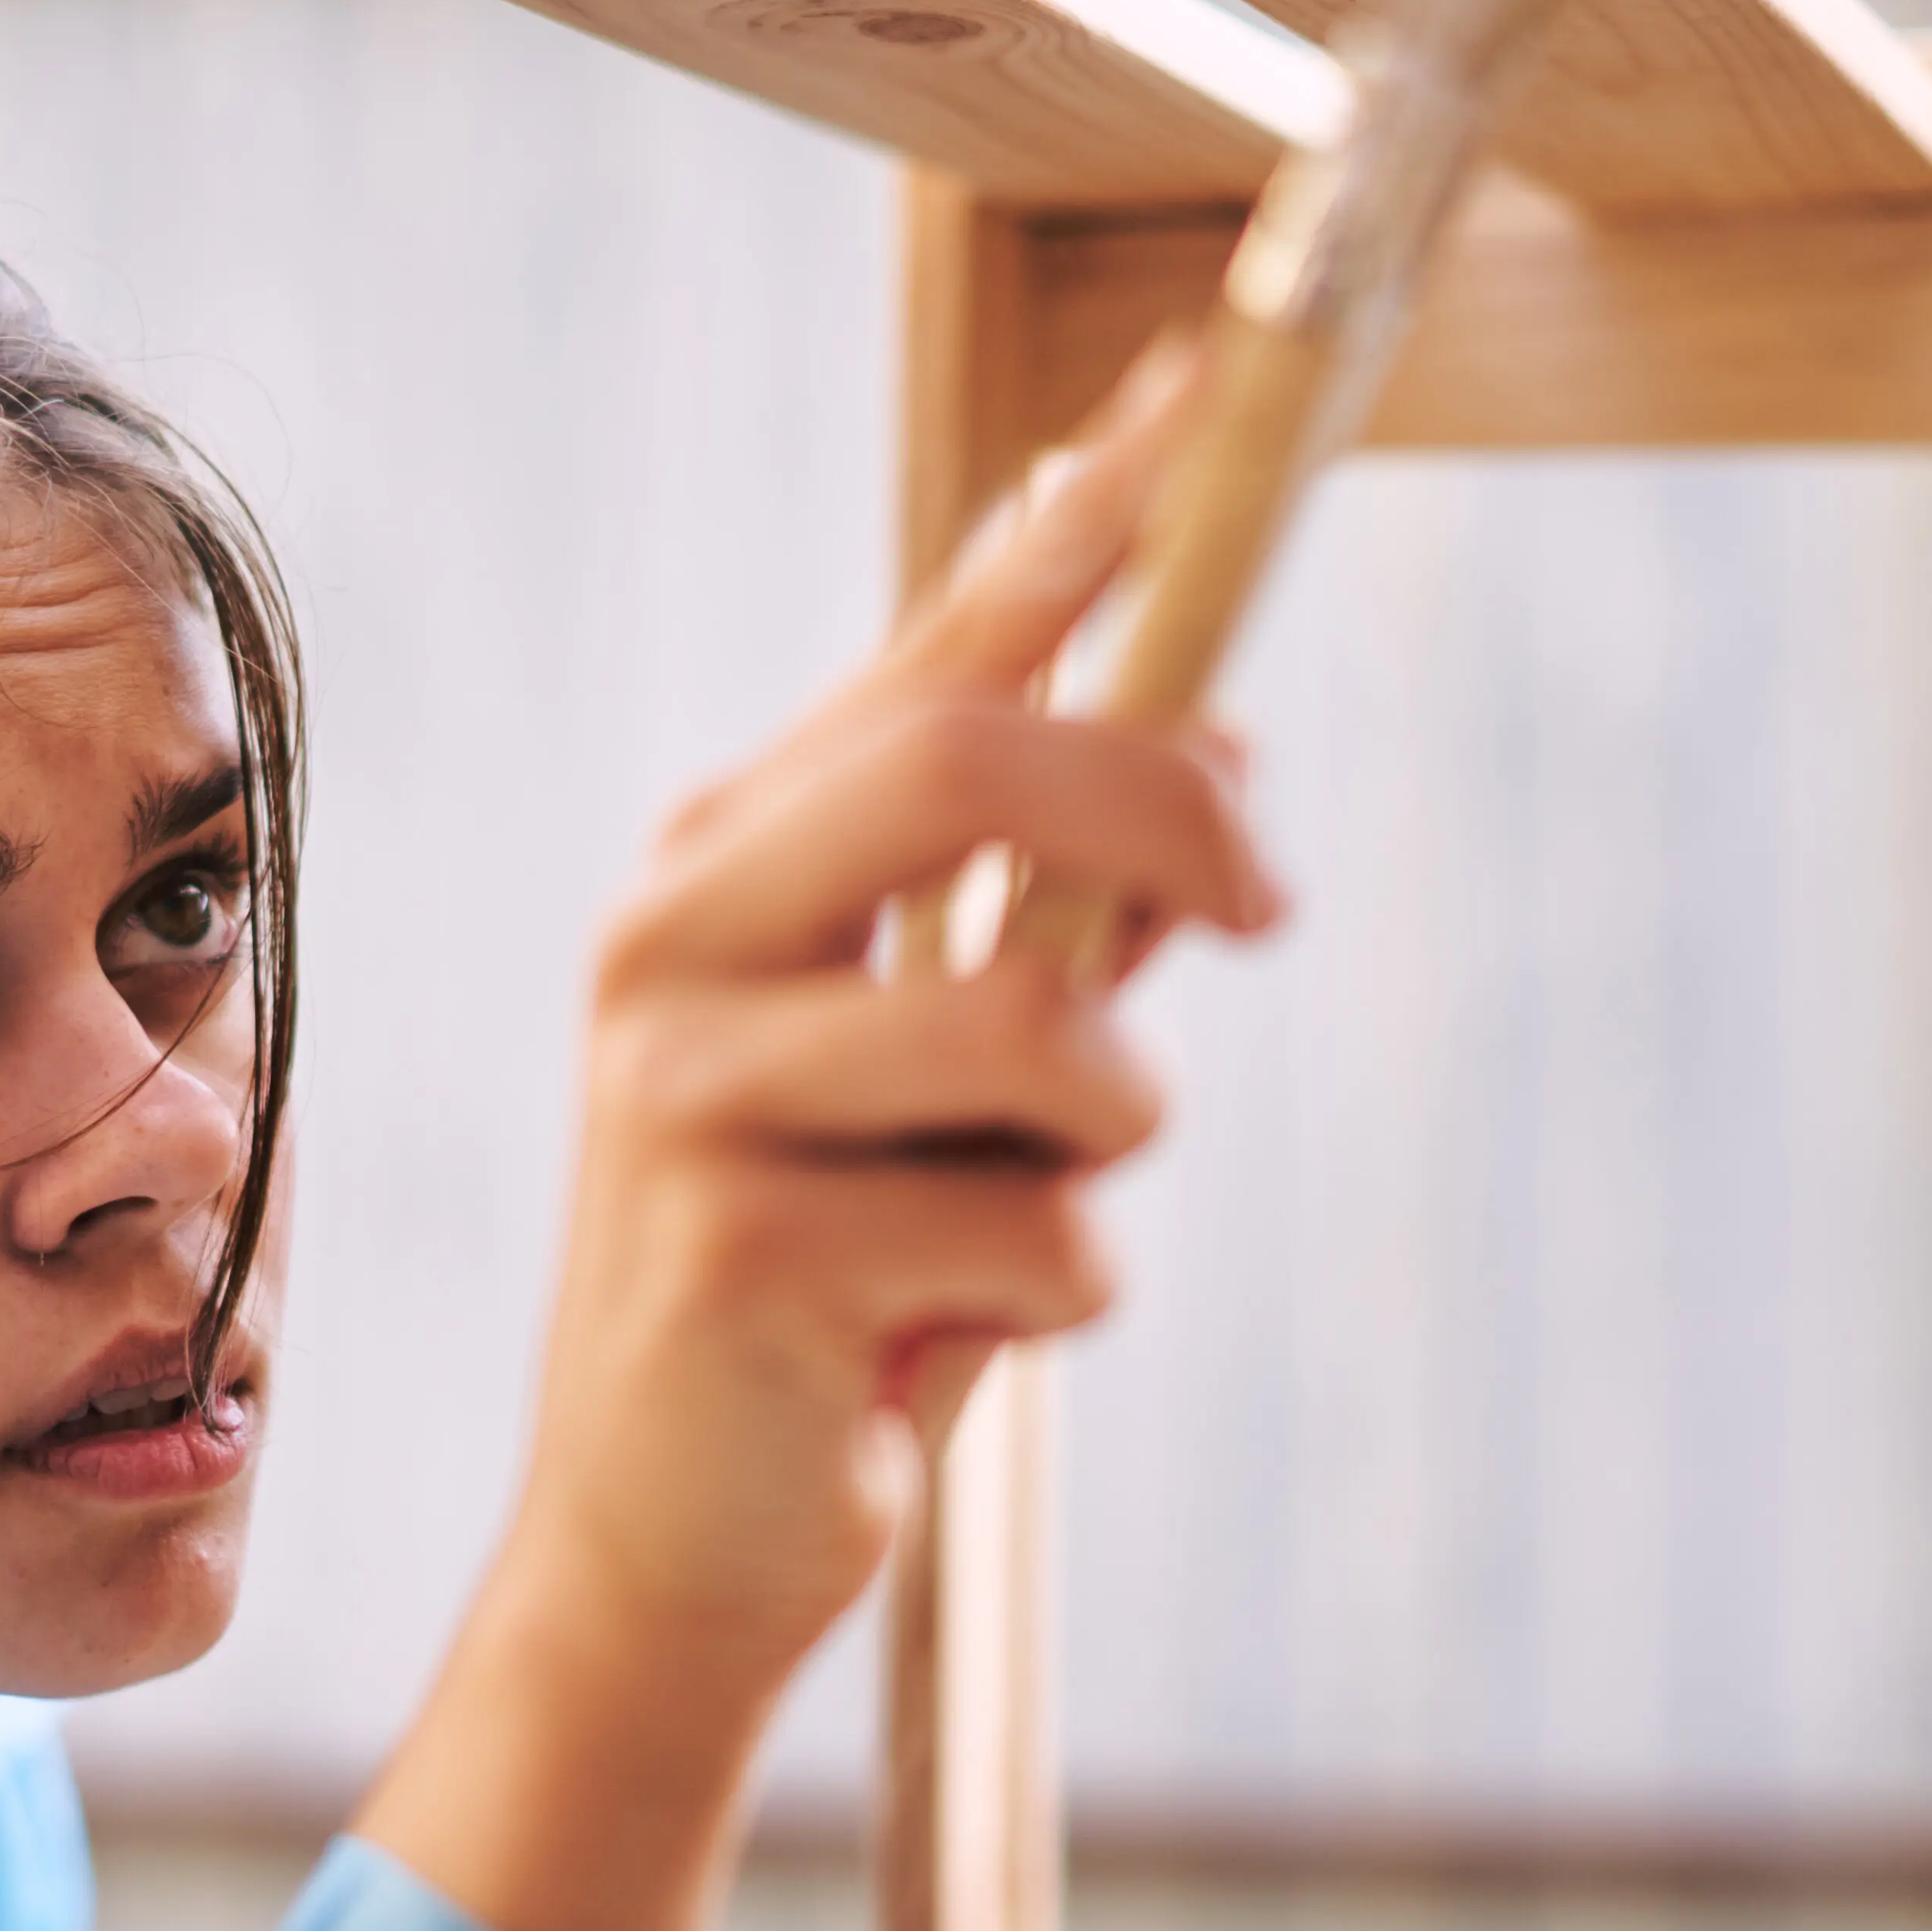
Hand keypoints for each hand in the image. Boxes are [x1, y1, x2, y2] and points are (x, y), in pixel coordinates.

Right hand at [516, 333, 1274, 1669]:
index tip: (1208, 385)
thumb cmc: (835, 1273)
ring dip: (1114, 1135)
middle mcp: (681, 936)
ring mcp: (688, 1087)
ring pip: (1043, 1025)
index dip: (1082, 514)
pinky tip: (950, 1341)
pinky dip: (1062, 1296)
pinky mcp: (737, 1251)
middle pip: (974, 763)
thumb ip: (1049, 898)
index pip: (938, 648)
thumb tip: (1221, 732)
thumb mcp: (945, 1064)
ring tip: (1029, 1210)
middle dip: (1169, 817)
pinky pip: (1046, 1232)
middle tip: (1265, 909)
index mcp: (734, 860)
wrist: (666, 1545)